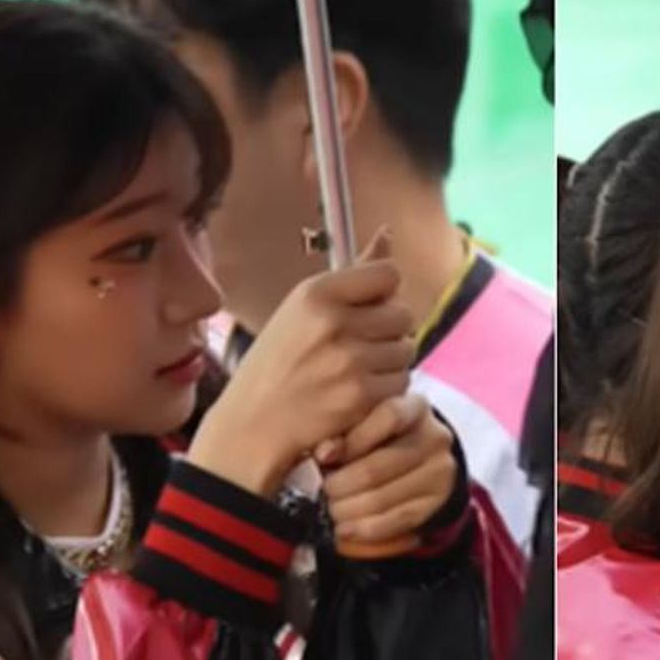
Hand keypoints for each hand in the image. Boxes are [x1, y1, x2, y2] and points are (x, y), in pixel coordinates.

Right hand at [187, 228, 413, 496]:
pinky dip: (388, 390)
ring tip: (358, 371)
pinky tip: (360, 393)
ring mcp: (349, 360)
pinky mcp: (361, 395)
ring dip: (391, 361)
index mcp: (316, 293)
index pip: (388, 274)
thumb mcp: (302, 309)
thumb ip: (353, 275)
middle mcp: (334, 322)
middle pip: (404, 314)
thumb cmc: (278, 363)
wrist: (253, 425)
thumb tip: (388, 234)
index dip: (384, 293)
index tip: (369, 308)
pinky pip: (402, 382)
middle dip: (390, 330)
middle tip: (361, 346)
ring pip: (407, 349)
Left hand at [320, 394, 457, 542]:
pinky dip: (365, 528)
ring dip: (348, 509)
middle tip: (322, 490)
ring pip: (383, 497)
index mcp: (415, 407)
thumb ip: (344, 432)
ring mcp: (439, 471)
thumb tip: (323, 454)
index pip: (388, 416)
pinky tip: (345, 529)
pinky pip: (396, 520)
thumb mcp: (366, 423)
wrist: (420, 459)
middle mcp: (434, 436)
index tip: (322, 456)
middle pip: (379, 465)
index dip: (353, 439)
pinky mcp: (437, 502)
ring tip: (329, 510)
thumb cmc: (380, 435)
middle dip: (341, 484)